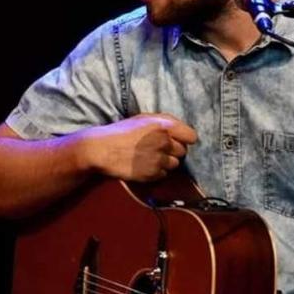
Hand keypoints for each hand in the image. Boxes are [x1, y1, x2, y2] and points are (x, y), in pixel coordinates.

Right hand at [81, 113, 197, 181]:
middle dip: (173, 150)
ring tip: (151, 157)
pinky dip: (157, 171)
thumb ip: (165, 122)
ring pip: (175, 164)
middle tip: (159, 148)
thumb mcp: (144, 119)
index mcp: (164, 126)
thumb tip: (182, 130)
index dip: (185, 139)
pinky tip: (145, 165)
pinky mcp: (152, 174)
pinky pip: (164, 174)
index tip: (179, 140)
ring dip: (166, 162)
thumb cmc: (122, 131)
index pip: (191, 136)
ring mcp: (159, 160)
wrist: (102, 150)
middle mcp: (164, 142)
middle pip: (183, 151)